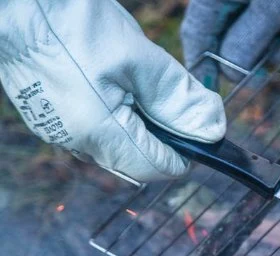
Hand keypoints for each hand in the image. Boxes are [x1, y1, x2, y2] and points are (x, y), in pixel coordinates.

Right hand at [0, 0, 225, 182]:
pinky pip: (95, 130)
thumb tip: (212, 131)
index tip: (195, 122)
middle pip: (139, 160)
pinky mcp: (49, 116)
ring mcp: (58, 131)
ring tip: (134, 80)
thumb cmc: (68, 21)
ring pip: (118, 146)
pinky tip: (111, 80)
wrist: (10, 2)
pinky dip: (115, 114)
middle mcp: (76, 142)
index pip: (160, 168)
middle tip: (162, 90)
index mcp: (99, 134)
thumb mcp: (138, 58)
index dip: (187, 150)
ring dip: (139, 123)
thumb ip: (178, 100)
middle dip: (162, 134)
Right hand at [181, 0, 279, 89]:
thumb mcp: (273, 8)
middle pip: (228, 31)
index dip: (203, 64)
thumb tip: (232, 74)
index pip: (197, 32)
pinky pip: (274, 14)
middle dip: (250, 55)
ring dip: (274, 43)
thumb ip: (248, 42)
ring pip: (254, 26)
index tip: (212, 90)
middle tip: (270, 68)